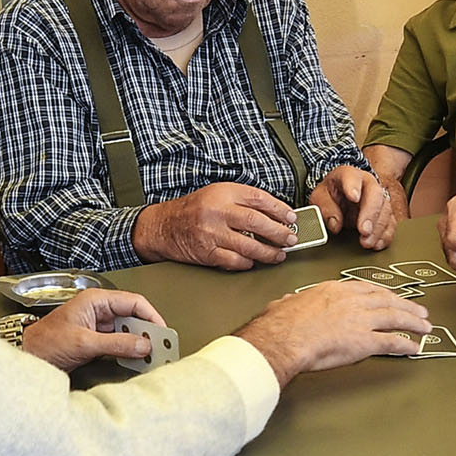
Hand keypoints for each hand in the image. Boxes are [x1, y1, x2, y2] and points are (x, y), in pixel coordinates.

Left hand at [19, 289, 165, 372]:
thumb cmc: (44, 343)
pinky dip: (130, 351)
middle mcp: (98, 310)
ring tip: (152, 355)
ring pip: (128, 330)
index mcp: (95, 300)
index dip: (151, 316)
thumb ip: (116, 344)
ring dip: (140, 343)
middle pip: (133, 316)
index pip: (133, 302)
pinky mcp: (95, 341)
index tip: (162, 332)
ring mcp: (97, 326)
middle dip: (148, 331)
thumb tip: (143, 345)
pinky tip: (137, 359)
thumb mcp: (84, 343)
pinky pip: (119, 343)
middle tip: (161, 346)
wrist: (26, 357)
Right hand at [137, 181, 299, 268]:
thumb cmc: (192, 210)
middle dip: (279, 232)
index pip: (259, 199)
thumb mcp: (216, 194)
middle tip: (291, 238)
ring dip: (268, 252)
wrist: (163, 226)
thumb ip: (242, 200)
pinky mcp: (206, 252)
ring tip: (279, 254)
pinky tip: (254, 261)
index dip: (279, 209)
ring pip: (248, 245)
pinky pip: (234, 260)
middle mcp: (217, 211)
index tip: (291, 217)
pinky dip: (247, 262)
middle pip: (256, 222)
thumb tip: (273, 213)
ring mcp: (211, 233)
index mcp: (223, 193)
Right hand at [232, 278, 428, 381]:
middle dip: (406, 305)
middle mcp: (353, 301)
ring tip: (425, 326)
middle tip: (418, 310)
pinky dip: (406, 344)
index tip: (391, 297)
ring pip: (396, 318)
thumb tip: (283, 302)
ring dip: (413, 322)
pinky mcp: (366, 340)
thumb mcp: (284, 305)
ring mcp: (361, 320)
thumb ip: (289, 303)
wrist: (285, 338)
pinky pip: (392, 342)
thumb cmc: (282, 324)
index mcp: (335, 290)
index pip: (366, 289)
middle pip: (387, 300)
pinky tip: (415, 347)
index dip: (383, 293)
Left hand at [314, 163, 400, 252]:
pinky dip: (385, 236)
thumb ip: (326, 208)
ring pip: (385, 211)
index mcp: (349, 175)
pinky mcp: (384, 213)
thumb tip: (335, 223)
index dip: (353, 186)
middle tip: (363, 230)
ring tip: (366, 242)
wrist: (341, 196)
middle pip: (375, 195)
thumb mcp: (319, 198)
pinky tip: (377, 244)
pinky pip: (390, 224)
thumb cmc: (331, 194)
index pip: (352, 177)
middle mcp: (368, 184)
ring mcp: (379, 199)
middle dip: (370, 214)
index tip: (353, 197)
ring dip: (377, 229)